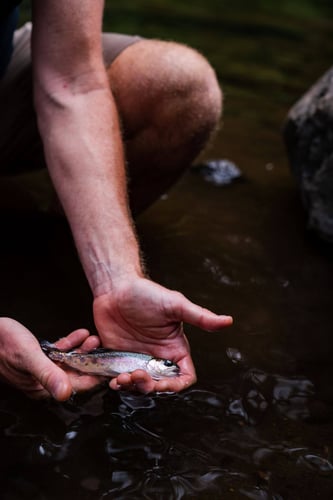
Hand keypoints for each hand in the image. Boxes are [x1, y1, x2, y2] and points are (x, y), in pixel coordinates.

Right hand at [0, 318, 102, 399]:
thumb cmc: (2, 344)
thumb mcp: (29, 357)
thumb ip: (48, 374)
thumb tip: (65, 393)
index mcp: (41, 387)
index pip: (75, 386)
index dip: (94, 378)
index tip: (109, 370)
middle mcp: (43, 380)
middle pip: (75, 374)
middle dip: (91, 361)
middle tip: (104, 350)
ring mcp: (41, 368)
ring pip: (69, 362)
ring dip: (82, 350)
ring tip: (93, 339)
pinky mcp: (38, 357)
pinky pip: (60, 352)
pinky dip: (70, 343)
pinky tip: (79, 334)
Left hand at [93, 277, 232, 392]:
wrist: (115, 287)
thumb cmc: (147, 293)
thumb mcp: (175, 304)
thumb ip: (200, 317)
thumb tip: (228, 321)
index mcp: (174, 348)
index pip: (184, 376)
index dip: (176, 385)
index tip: (162, 383)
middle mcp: (157, 357)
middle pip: (160, 386)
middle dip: (150, 387)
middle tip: (137, 375)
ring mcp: (137, 359)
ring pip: (139, 387)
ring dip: (132, 388)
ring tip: (122, 378)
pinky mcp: (119, 360)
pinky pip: (120, 380)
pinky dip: (117, 385)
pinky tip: (113, 380)